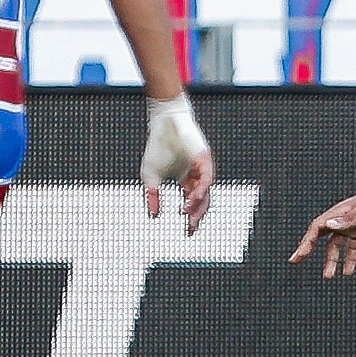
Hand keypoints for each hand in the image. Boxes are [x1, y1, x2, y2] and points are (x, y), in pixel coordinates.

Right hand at [139, 95, 214, 233]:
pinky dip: (200, 191)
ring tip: (187, 216)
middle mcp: (196, 174)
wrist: (162, 124)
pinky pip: (205, 179)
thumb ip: (152, 197)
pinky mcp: (204, 159)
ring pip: (205, 192)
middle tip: (190, 229)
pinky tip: (191, 200)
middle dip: (196, 216)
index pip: (192, 201)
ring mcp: (201, 167)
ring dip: (197, 205)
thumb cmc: (158, 146)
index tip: (187, 232)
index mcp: (186, 178)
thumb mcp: (151, 177)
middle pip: (202, 200)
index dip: (191, 217)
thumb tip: (154, 217)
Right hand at [289, 180, 355, 277]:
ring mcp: (348, 225)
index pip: (316, 229)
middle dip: (306, 249)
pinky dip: (349, 259)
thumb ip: (348, 219)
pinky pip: (350, 248)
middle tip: (295, 261)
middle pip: (318, 236)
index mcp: (336, 214)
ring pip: (334, 246)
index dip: (305, 243)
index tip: (299, 255)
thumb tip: (329, 225)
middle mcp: (339, 220)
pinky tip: (348, 272)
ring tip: (328, 277)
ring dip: (331, 260)